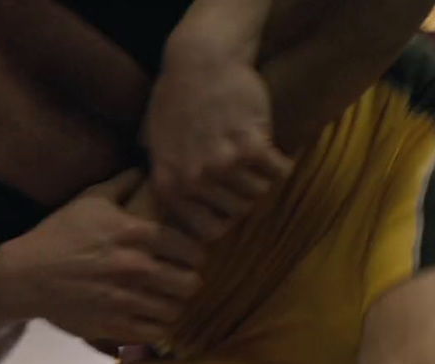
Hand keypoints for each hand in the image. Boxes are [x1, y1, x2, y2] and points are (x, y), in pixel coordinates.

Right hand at [0, 170, 204, 346]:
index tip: (187, 257)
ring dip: (173, 305)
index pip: (191, 249)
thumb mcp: (89, 199)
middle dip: (187, 281)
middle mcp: (137, 268)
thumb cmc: (58, 234)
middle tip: (178, 281)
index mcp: (136, 234)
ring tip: (164, 301)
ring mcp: (126, 300)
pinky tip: (149, 318)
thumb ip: (123, 183)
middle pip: (190, 283)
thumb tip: (147, 168)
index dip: (194, 254)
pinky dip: (157, 327)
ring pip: (176, 311)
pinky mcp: (114, 325)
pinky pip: (156, 333)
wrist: (25, 275)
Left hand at [144, 45, 292, 241]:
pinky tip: (275, 153)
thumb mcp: (153, 142)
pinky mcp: (251, 145)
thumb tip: (168, 209)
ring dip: (262, 178)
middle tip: (244, 175)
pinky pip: (278, 172)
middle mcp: (194, 181)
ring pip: (259, 192)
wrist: (200, 60)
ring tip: (255, 160)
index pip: (208, 232)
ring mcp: (222, 165)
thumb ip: (161, 176)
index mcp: (169, 186)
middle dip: (244, 196)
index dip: (223, 220)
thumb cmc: (176, 97)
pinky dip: (281, 164)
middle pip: (238, 212)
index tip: (229, 207)